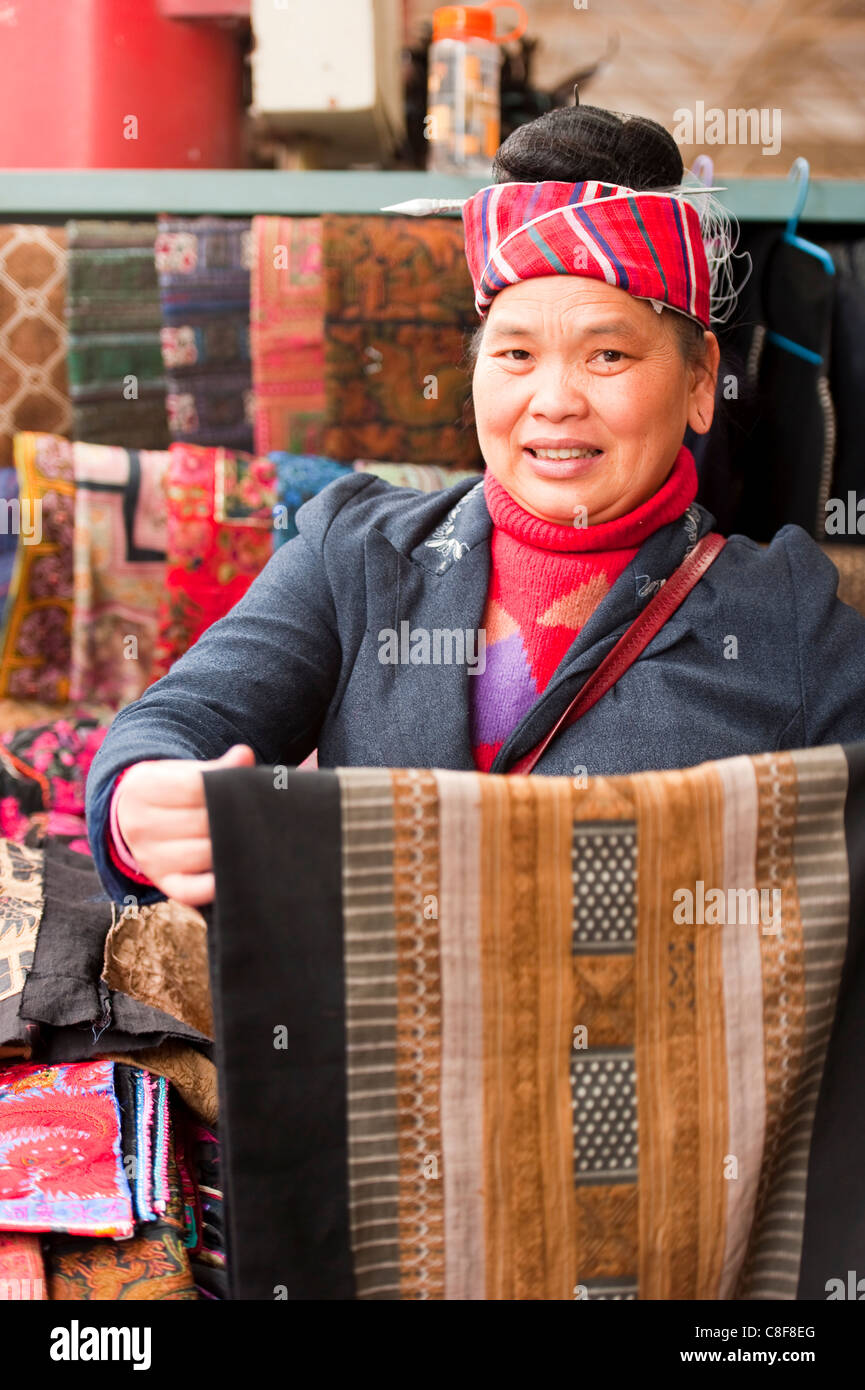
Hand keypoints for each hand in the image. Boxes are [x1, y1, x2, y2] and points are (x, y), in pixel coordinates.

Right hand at [114, 744, 255, 905]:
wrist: (134, 819)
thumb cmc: (170, 791)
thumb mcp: (183, 771)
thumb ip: (215, 767)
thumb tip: (244, 755)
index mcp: (144, 788)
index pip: (195, 787)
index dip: (227, 787)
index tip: (252, 786)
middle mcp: (141, 826)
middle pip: (203, 821)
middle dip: (236, 817)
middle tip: (269, 814)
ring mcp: (150, 858)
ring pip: (204, 853)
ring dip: (234, 846)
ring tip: (261, 836)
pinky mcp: (164, 883)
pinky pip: (192, 890)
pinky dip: (216, 884)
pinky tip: (238, 872)